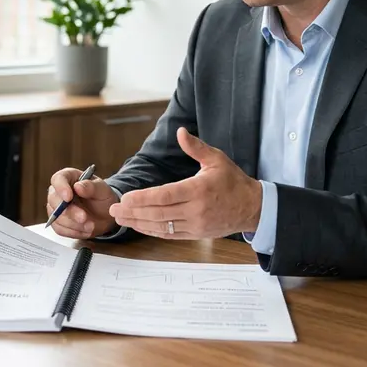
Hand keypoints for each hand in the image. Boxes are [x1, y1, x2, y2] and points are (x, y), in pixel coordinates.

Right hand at [46, 168, 118, 238]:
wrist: (105, 215)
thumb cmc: (102, 198)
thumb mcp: (102, 190)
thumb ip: (91, 187)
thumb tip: (78, 187)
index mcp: (69, 178)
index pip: (58, 179)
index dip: (61, 188)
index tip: (68, 197)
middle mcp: (59, 192)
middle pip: (54, 200)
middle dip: (69, 211)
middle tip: (84, 217)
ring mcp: (56, 208)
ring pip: (56, 217)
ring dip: (74, 224)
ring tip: (90, 225)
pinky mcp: (58, 223)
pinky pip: (60, 229)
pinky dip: (73, 232)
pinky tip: (85, 230)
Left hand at [109, 127, 261, 238]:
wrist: (252, 208)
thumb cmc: (233, 181)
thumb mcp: (217, 159)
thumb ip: (195, 147)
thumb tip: (180, 132)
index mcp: (198, 190)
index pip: (165, 196)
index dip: (143, 198)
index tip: (126, 198)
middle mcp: (196, 210)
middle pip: (159, 213)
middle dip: (134, 212)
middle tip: (114, 210)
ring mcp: (196, 224)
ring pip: (162, 226)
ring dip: (139, 223)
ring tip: (120, 219)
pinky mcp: (196, 234)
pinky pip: (170, 234)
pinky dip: (152, 231)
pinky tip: (139, 225)